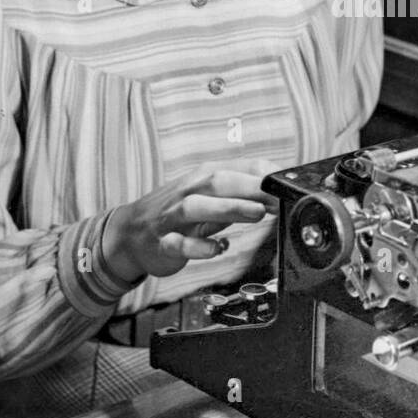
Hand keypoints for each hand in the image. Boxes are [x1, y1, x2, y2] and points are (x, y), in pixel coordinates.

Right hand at [101, 158, 279, 281]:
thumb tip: (276, 189)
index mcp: (203, 177)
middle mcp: (188, 192)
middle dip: (251, 188)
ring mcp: (173, 217)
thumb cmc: (178, 212)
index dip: (265, 177)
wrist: (129, 233)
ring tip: (256, 213)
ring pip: (198, 207)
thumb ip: (240, 193)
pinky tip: (216, 248)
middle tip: (279, 199)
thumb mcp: (209, 197)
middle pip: (219, 182)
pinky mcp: (162, 242)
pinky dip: (197, 245)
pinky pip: (178, 243)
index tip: (288, 186)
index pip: (237, 169)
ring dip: (228, 208)